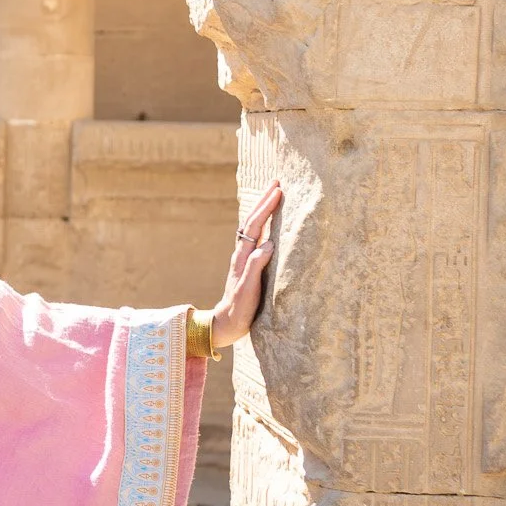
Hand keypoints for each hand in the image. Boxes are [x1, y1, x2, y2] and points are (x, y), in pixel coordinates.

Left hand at [210, 181, 280, 348]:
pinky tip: (270, 222)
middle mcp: (242, 254)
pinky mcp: (248, 265)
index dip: (266, 208)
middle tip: (276, 182)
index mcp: (242, 257)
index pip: (254, 226)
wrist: (227, 322)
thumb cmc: (239, 309)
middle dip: (264, 201)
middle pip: (252, 221)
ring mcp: (244, 258)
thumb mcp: (248, 290)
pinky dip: (264, 224)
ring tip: (274, 194)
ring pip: (253, 228)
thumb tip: (268, 244)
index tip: (278, 190)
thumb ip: (256, 267)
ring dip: (263, 210)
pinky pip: (256, 238)